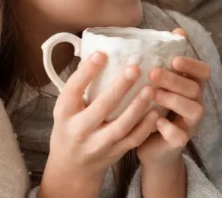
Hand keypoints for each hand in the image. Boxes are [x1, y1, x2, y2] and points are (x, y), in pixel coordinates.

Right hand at [39, 52, 160, 197]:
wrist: (71, 168)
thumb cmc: (70, 127)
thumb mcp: (66, 108)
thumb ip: (79, 86)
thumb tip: (97, 52)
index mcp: (64, 113)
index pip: (72, 90)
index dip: (86, 72)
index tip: (102, 54)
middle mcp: (79, 129)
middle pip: (100, 108)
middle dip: (119, 88)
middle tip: (135, 68)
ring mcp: (98, 144)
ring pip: (121, 126)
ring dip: (138, 107)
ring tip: (151, 88)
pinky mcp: (115, 152)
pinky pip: (133, 139)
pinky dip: (146, 126)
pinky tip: (157, 111)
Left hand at [136, 28, 211, 167]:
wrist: (151, 146)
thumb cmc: (154, 108)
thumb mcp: (159, 83)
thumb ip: (167, 61)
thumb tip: (178, 30)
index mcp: (192, 86)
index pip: (203, 71)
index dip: (192, 64)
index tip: (174, 59)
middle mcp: (196, 103)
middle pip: (195, 88)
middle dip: (175, 80)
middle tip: (153, 73)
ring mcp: (190, 124)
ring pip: (194, 110)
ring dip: (174, 100)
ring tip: (153, 94)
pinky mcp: (179, 142)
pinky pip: (180, 136)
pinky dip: (169, 128)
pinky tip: (156, 121)